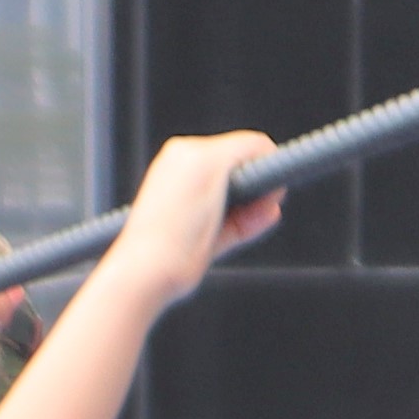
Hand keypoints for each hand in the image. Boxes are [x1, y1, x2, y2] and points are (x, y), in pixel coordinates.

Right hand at [76, 133, 286, 320]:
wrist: (143, 270)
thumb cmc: (164, 264)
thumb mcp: (206, 239)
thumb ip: (240, 222)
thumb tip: (274, 210)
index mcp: (171, 168)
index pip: (219, 162)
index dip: (239, 182)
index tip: (249, 208)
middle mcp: (182, 152)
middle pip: (236, 152)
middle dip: (253, 178)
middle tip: (262, 209)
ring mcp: (197, 153)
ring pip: (249, 148)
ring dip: (263, 174)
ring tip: (265, 204)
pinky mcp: (214, 161)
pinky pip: (258, 148)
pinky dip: (272, 163)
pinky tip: (275, 187)